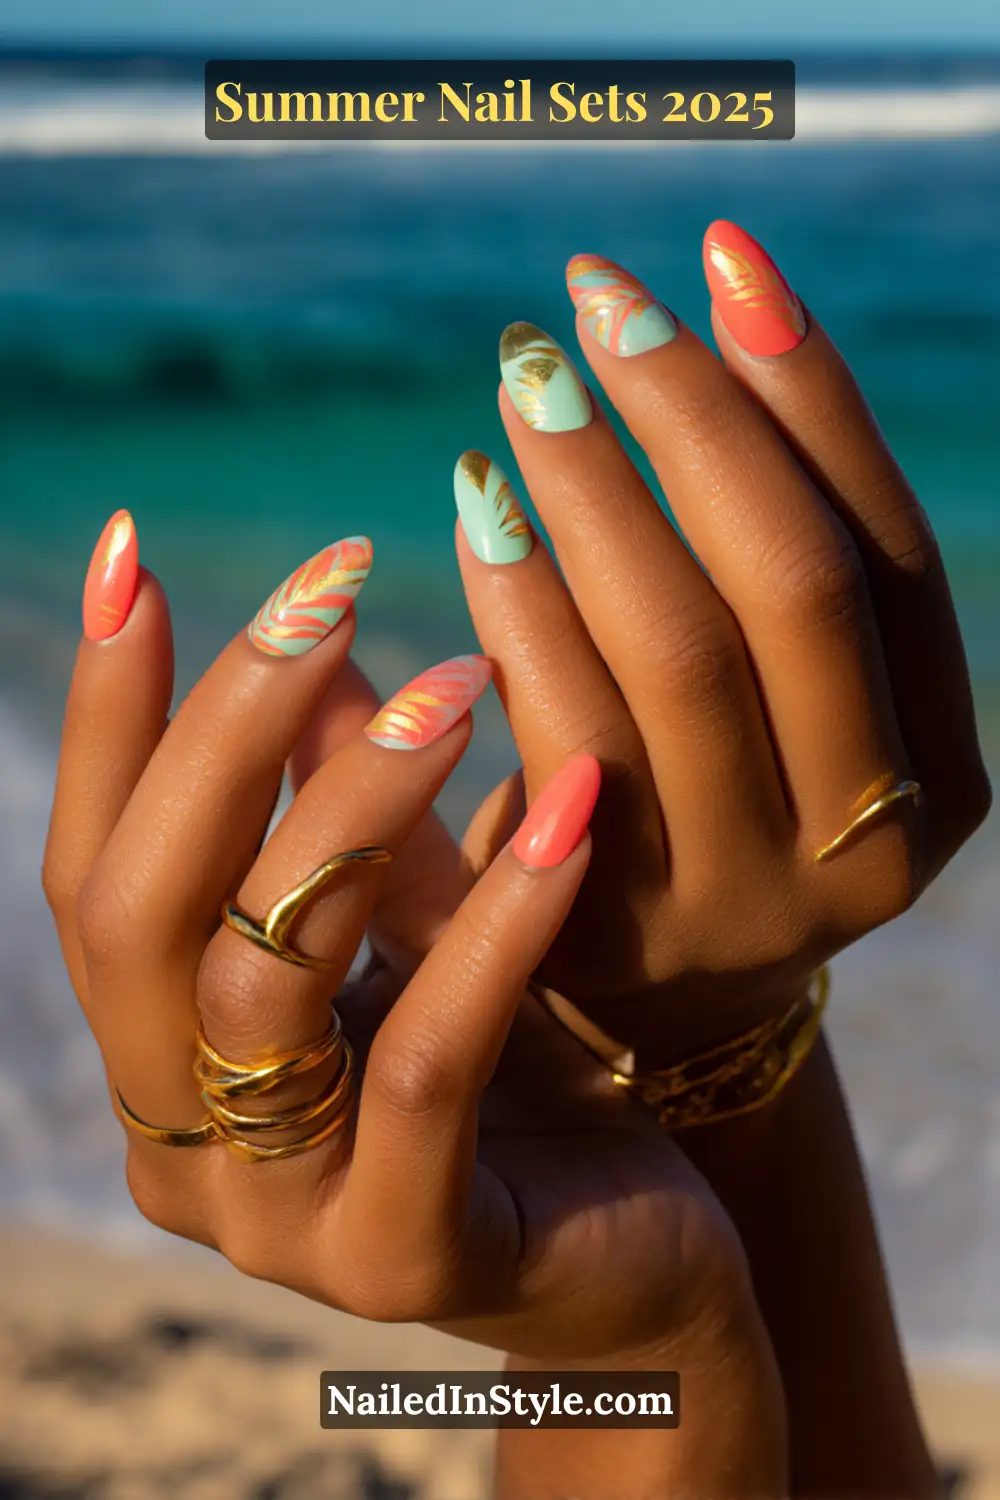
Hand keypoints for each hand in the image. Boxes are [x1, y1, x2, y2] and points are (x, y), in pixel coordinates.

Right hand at [43, 529, 755, 1372]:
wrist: (645, 1261)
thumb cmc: (530, 1072)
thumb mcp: (426, 920)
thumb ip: (357, 807)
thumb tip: (317, 638)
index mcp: (167, 1056)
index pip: (91, 870)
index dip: (106, 715)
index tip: (136, 553)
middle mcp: (183, 1146)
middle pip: (137, 915)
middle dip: (223, 730)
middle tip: (329, 586)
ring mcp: (279, 1221)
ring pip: (263, 984)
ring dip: (355, 806)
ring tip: (459, 681)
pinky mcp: (402, 1262)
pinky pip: (424, 1067)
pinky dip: (492, 924)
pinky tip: (572, 809)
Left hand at [454, 223, 990, 1059]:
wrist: (646, 1010)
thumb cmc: (709, 815)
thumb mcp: (778, 714)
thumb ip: (763, 567)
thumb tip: (700, 331)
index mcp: (943, 767)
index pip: (886, 548)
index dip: (810, 392)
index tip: (723, 254)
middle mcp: (873, 833)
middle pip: (794, 580)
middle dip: (693, 417)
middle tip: (591, 305)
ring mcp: (750, 892)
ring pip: (681, 645)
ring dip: (599, 488)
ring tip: (529, 385)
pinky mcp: (622, 925)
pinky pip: (570, 725)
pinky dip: (523, 599)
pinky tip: (479, 509)